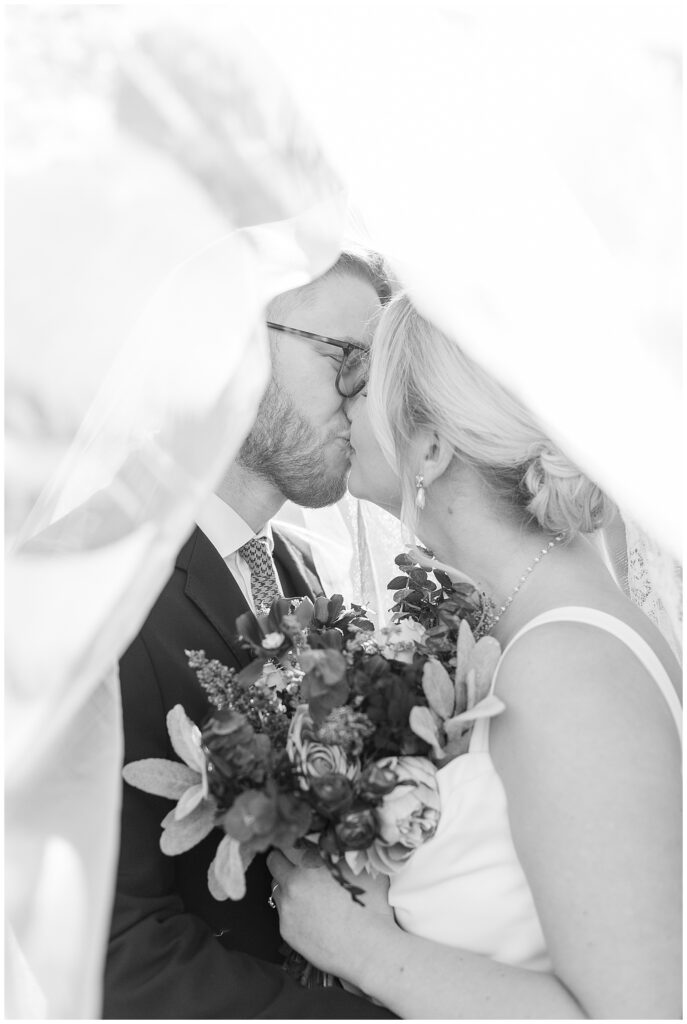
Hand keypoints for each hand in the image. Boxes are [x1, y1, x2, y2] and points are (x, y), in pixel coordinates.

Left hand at [266, 849, 395, 984]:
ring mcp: (287, 908)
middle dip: (281, 860)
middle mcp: (293, 882)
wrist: (369, 950)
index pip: (288, 843)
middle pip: (274, 862)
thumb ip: (341, 855)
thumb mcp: (361, 870)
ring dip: (285, 886)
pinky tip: (310, 916)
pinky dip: (292, 911)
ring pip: (275, 888)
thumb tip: (335, 846)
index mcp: (311, 863)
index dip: (293, 843)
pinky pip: (282, 913)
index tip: (297, 846)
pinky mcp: (286, 930)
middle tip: (292, 864)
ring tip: (304, 893)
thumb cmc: (371, 908)